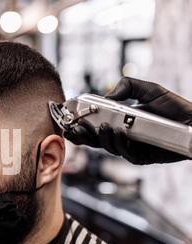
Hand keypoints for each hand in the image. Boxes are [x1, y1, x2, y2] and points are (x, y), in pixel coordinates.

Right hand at [64, 77, 191, 164]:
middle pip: (94, 140)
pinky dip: (119, 144)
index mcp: (118, 122)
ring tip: (101, 126)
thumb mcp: (150, 90)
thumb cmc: (173, 108)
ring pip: (108, 147)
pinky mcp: (140, 157)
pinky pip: (125, 153)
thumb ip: (129, 86)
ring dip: (101, 138)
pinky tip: (119, 133)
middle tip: (74, 129)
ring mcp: (129, 148)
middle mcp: (120, 136)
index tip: (69, 117)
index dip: (79, 123)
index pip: (93, 125)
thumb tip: (108, 95)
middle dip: (81, 136)